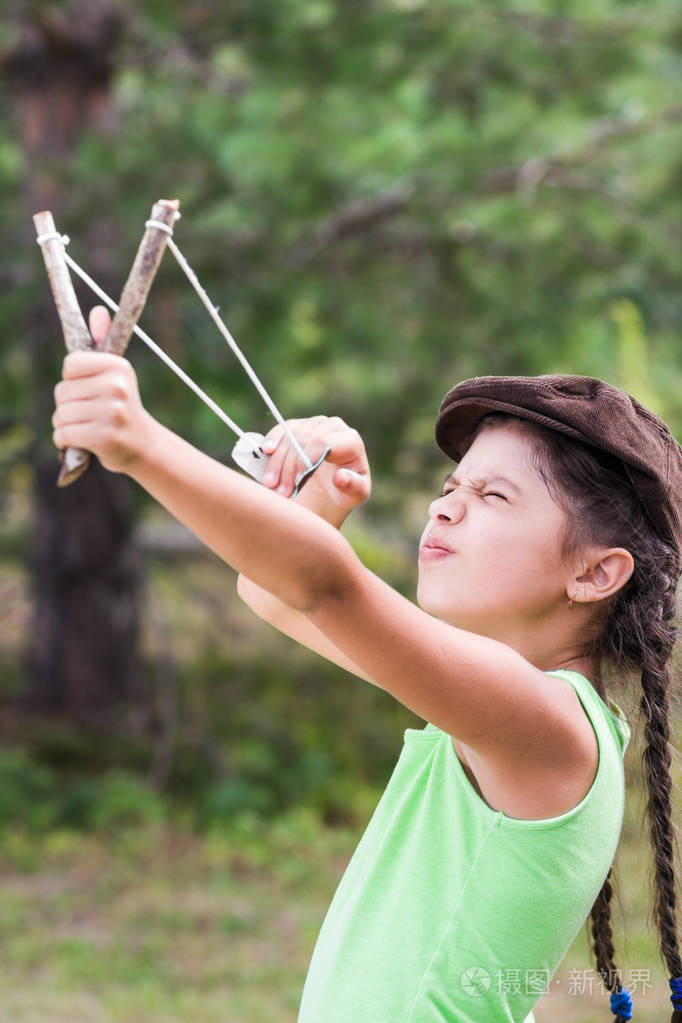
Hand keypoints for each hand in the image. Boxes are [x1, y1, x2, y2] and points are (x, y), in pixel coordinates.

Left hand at [52, 306, 153, 473]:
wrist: (142, 445)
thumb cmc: (120, 406)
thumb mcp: (115, 374)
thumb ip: (102, 342)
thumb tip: (99, 311)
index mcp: (118, 366)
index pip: (70, 364)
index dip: (72, 379)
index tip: (88, 388)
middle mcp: (117, 386)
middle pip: (62, 391)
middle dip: (67, 405)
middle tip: (89, 413)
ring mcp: (113, 412)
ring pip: (61, 414)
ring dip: (65, 424)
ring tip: (86, 427)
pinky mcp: (105, 436)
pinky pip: (64, 433)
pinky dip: (64, 440)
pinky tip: (81, 441)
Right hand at [261, 416, 370, 524]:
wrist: (331, 487)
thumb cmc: (344, 490)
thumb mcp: (353, 495)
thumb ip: (353, 487)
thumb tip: (340, 476)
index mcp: (351, 440)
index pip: (324, 442)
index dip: (306, 460)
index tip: (297, 482)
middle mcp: (334, 426)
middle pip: (304, 439)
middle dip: (289, 466)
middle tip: (281, 491)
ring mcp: (315, 423)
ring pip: (291, 435)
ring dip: (277, 461)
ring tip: (271, 484)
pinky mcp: (299, 425)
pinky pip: (282, 429)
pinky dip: (272, 440)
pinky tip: (266, 451)